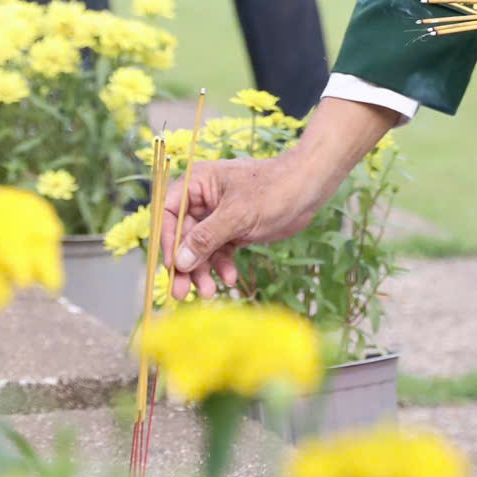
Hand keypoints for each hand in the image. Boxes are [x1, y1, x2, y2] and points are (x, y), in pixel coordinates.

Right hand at [162, 98, 397, 298]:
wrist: (309, 188)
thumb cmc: (274, 190)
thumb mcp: (238, 215)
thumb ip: (207, 238)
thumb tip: (179, 261)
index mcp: (198, 183)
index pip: (169, 212)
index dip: (167, 240)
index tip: (172, 266)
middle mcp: (203, 199)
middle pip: (182, 235)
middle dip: (185, 264)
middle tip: (180, 293)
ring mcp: (218, 216)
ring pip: (200, 248)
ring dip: (203, 271)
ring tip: (209, 293)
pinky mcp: (234, 230)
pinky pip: (219, 252)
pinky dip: (222, 266)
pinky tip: (230, 279)